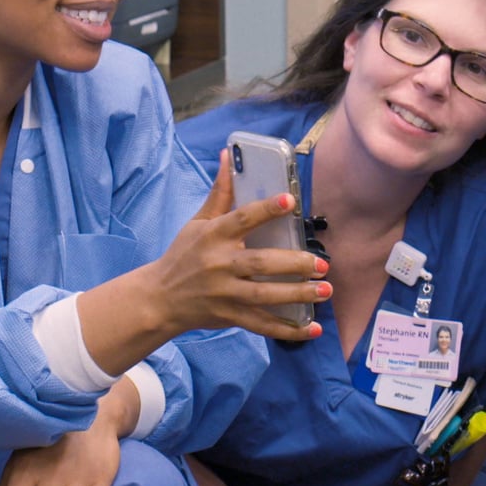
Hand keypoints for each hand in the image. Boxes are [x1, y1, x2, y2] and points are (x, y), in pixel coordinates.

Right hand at [145, 159, 330, 341]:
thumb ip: (220, 193)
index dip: (266, 209)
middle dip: (294, 264)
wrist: (160, 299)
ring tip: (325, 290)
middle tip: (322, 263)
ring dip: (298, 295)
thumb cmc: (183, 256)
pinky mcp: (229, 316)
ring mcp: (224, 294)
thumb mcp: (197, 223)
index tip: (290, 201)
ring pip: (265, 296)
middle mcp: (219, 265)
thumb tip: (230, 155)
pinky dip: (288, 330)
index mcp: (213, 236)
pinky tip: (312, 329)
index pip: (241, 219)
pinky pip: (262, 326)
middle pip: (260, 264)